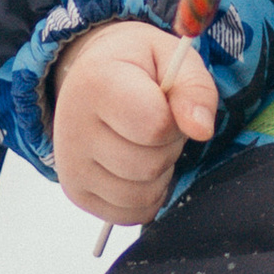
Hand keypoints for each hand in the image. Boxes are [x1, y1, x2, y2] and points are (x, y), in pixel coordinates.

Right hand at [48, 19, 219, 226]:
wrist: (93, 77)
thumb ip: (195, 88)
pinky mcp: (77, 193)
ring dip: (160, 173)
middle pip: (150, 165)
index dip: (175, 118)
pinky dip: (147, 196)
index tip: (164, 100)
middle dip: (168, 146)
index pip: (155, 126)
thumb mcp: (172, 58)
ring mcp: (71, 167)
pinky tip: (137, 166)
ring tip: (145, 142)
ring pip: (142, 196)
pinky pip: (131, 214)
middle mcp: (73, 129)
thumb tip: (202, 130)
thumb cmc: (138, 68)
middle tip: (155, 121)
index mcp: (96, 84)